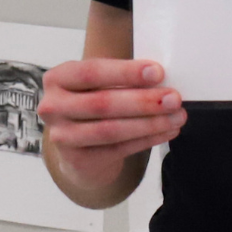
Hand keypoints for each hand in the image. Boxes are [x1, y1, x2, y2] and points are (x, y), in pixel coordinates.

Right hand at [37, 58, 186, 193]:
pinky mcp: (77, 160)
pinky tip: (168, 131)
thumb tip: (162, 78)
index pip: (91, 72)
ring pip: (111, 130)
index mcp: (58, 78)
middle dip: (143, 101)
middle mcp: (53, 107)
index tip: (158, 72)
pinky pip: (119, 149)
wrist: (77, 146)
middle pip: (102, 104)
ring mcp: (62, 136)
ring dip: (150, 123)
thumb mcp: (97, 83)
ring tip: (177, 116)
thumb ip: (121, 77)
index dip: (125, 73)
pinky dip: (147, 139)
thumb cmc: (93, 102)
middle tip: (174, 98)